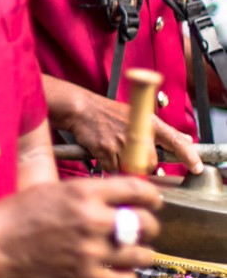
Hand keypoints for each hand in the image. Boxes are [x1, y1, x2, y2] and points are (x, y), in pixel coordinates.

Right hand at [0, 176, 160, 277]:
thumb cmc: (13, 215)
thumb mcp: (49, 191)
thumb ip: (83, 194)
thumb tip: (112, 198)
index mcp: (83, 193)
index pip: (137, 190)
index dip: (151, 197)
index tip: (152, 203)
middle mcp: (92, 219)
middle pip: (146, 223)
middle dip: (149, 227)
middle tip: (142, 230)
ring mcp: (90, 250)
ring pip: (141, 254)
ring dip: (140, 254)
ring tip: (132, 254)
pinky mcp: (83, 277)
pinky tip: (117, 273)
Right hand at [54, 81, 202, 173]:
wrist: (81, 109)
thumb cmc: (108, 112)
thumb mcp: (139, 114)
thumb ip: (162, 129)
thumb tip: (185, 140)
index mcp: (148, 123)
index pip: (175, 140)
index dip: (188, 155)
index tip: (196, 167)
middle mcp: (138, 133)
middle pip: (152, 162)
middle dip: (144, 164)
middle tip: (132, 155)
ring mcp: (121, 142)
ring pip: (133, 168)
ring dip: (126, 165)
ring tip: (117, 152)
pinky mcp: (105, 150)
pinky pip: (114, 168)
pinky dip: (109, 165)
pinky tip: (105, 153)